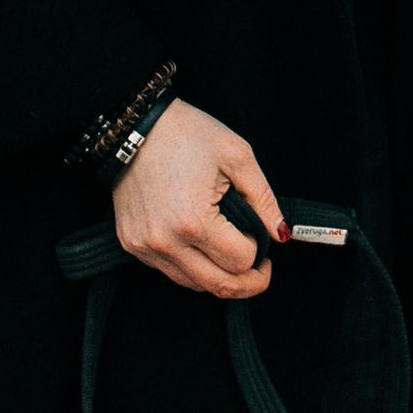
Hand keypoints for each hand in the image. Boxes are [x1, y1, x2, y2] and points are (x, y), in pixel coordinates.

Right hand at [112, 99, 287, 298]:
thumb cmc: (185, 134)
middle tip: (262, 270)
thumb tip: (280, 233)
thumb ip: (263, 199)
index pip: (239, 261)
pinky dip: (193, 267)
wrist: (133, 127)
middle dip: (248, 283)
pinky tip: (204, 248)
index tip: (261, 238)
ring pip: (193, 284)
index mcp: (193, 220)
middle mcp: (165, 241)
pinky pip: (169, 271)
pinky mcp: (131, 244)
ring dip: (219, 276)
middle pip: (218, 285)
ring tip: (233, 256)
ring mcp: (144, 246)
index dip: (258, 252)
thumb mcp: (237, 156)